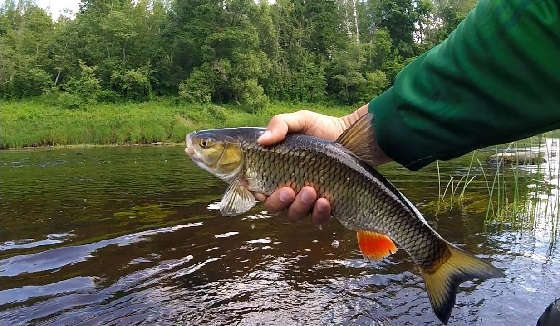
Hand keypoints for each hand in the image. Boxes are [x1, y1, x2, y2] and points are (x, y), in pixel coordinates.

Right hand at [255, 105, 370, 223]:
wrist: (354, 137)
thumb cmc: (322, 128)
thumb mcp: (300, 120)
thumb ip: (279, 125)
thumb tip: (262, 140)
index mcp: (275, 171)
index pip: (257, 188)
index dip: (256, 192)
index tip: (261, 190)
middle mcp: (287, 188)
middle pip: (273, 206)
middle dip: (278, 202)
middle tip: (288, 191)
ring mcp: (305, 200)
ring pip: (294, 214)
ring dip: (299, 206)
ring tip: (311, 191)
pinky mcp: (324, 208)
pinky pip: (317, 218)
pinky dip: (319, 213)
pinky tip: (325, 201)